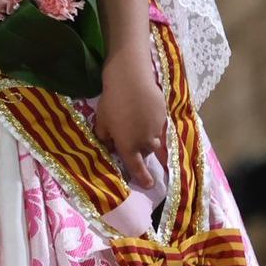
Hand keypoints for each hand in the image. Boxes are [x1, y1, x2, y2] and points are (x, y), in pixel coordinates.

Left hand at [95, 51, 166, 187]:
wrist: (131, 80)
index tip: (148, 185)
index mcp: (128, 146)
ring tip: (139, 124)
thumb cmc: (112, 101)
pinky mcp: (163, 116)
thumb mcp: (102, 121)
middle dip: (142, 150)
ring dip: (149, 138)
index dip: (143, 178)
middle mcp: (145, 142)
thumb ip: (105, 137)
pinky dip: (152, 123)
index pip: (137, 167)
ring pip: (155, 140)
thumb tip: (109, 145)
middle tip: (133, 139)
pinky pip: (159, 126)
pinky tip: (144, 110)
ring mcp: (157, 129)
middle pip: (148, 152)